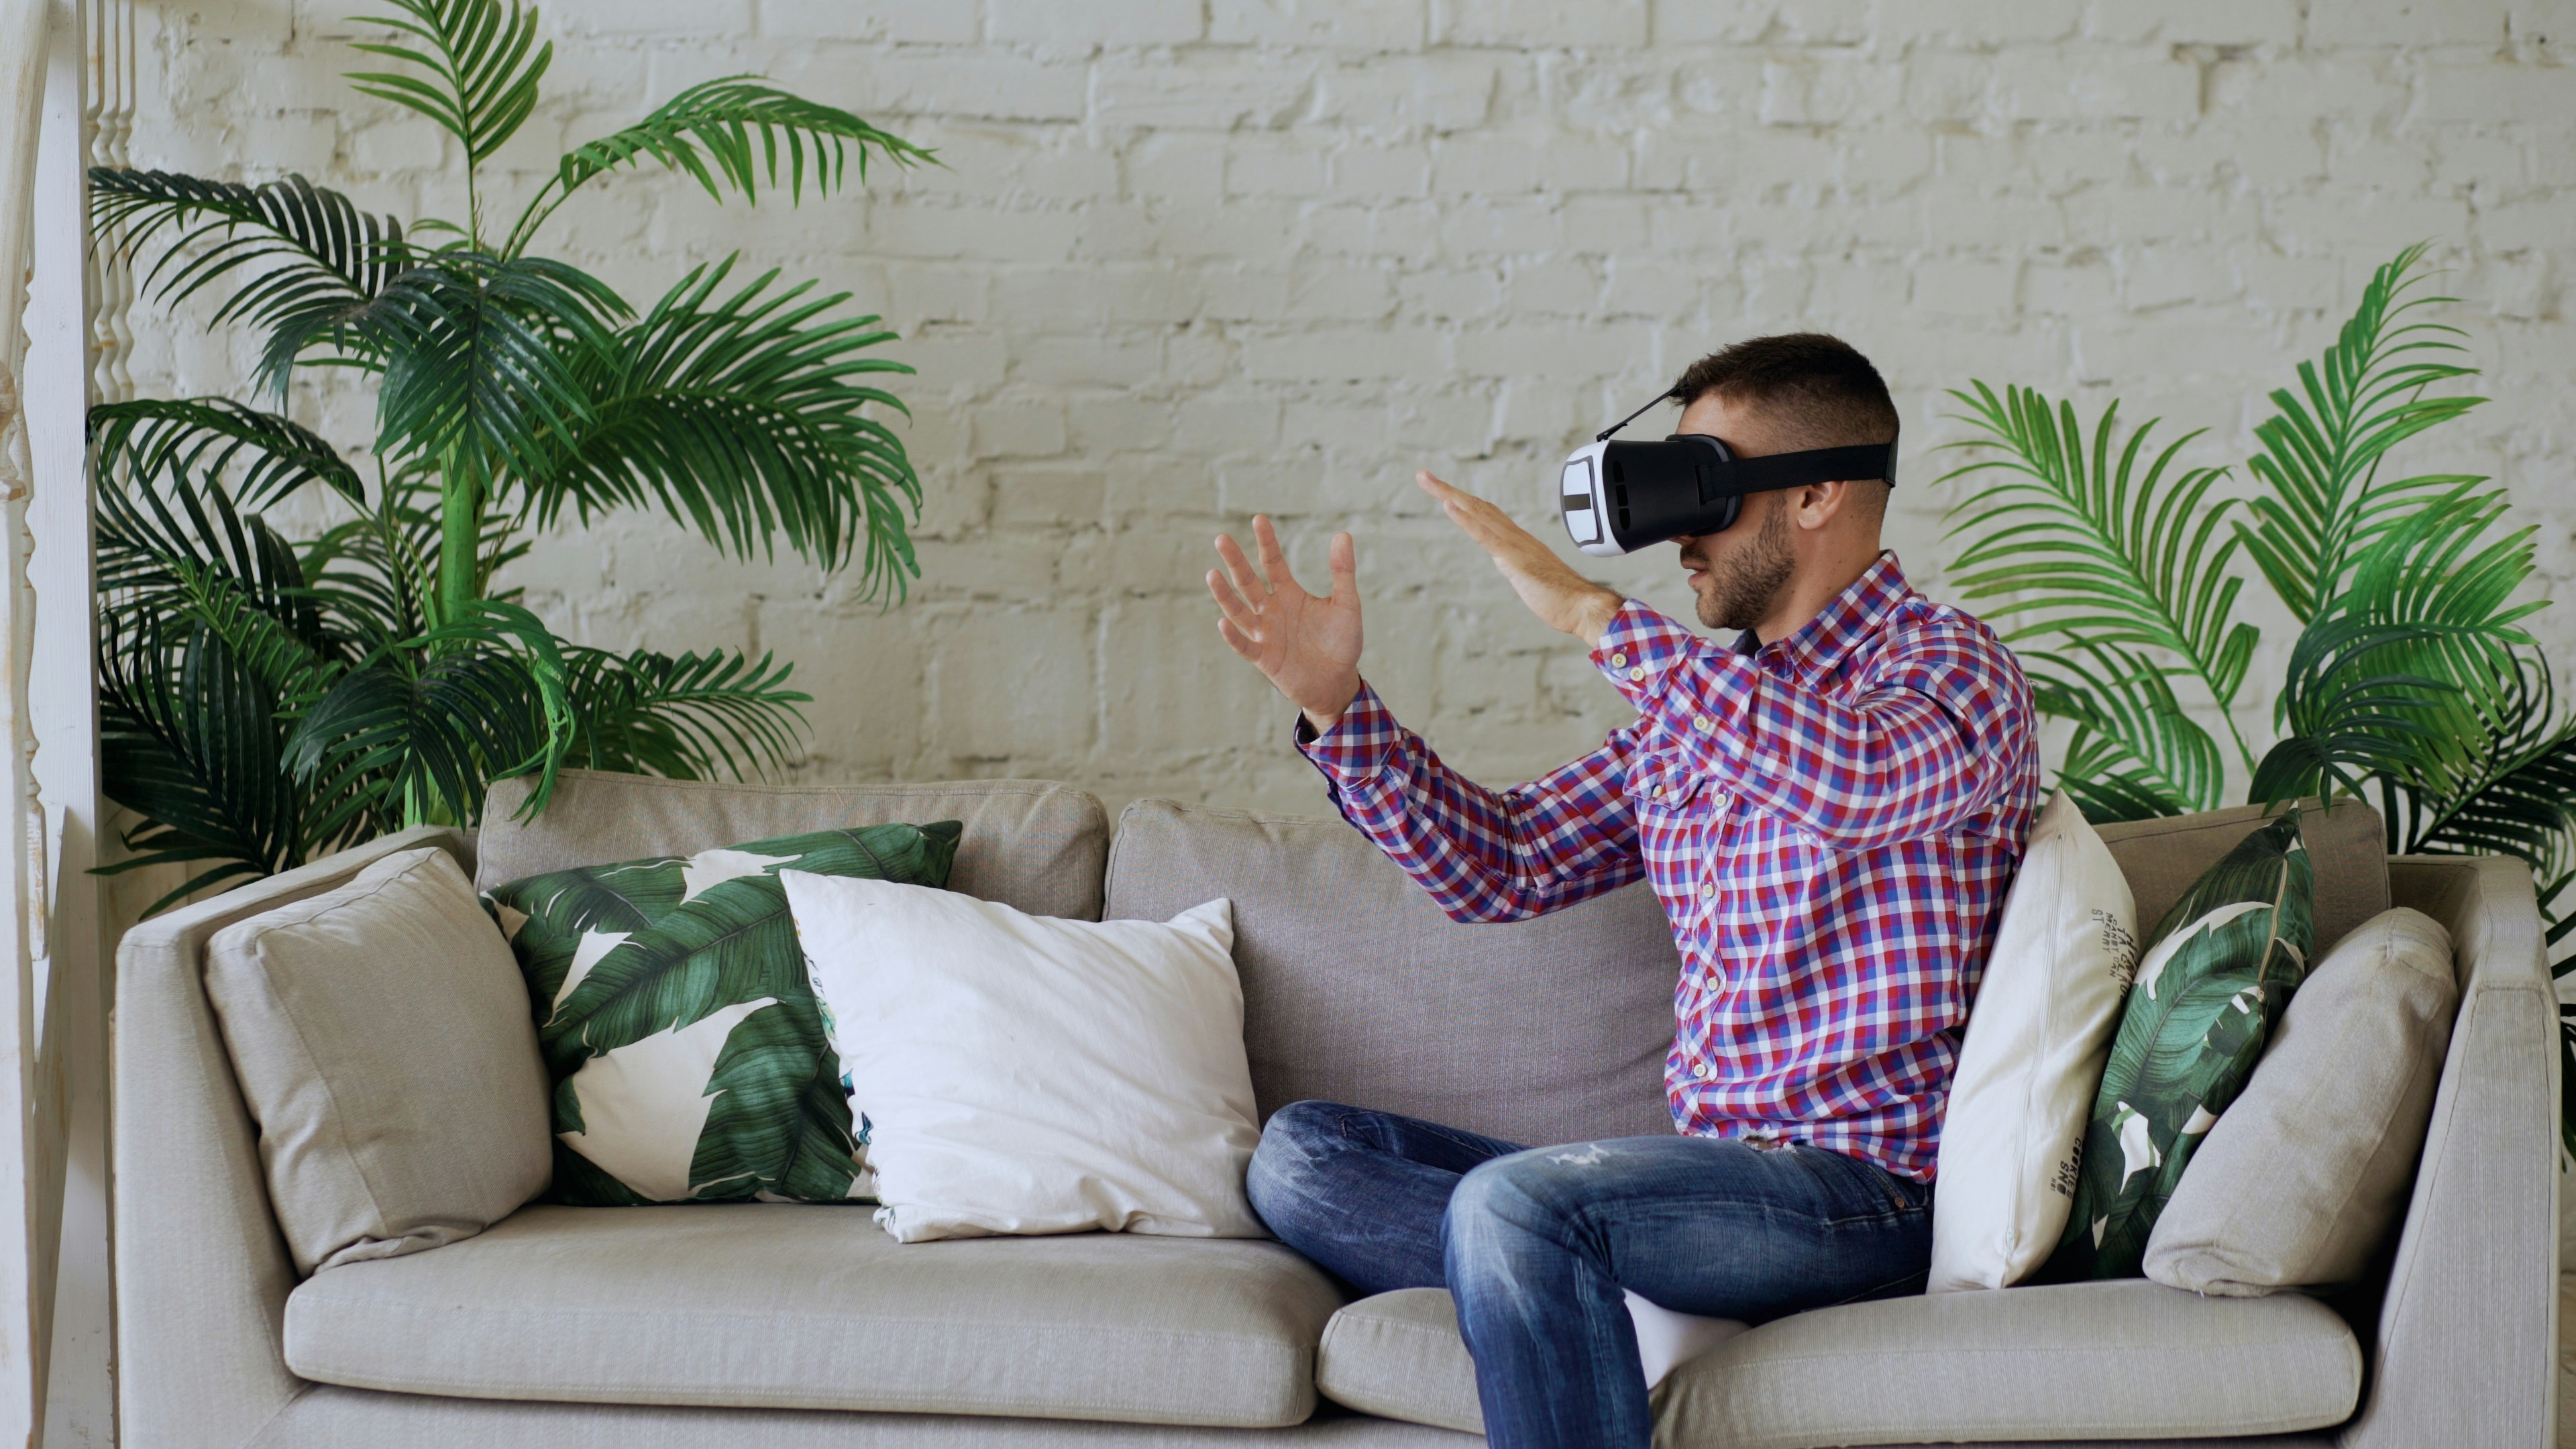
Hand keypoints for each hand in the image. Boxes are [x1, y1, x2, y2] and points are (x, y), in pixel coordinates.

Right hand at [1208, 515, 1363, 731]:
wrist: (1337, 682)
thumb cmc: (1341, 643)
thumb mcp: (1347, 605)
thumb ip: (1343, 572)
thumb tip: (1343, 534)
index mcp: (1289, 594)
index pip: (1273, 563)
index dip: (1266, 542)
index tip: (1258, 519)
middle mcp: (1271, 610)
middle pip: (1248, 582)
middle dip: (1235, 561)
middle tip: (1221, 538)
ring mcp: (1265, 634)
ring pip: (1239, 610)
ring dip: (1225, 595)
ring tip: (1212, 574)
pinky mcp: (1264, 658)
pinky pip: (1245, 646)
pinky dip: (1233, 636)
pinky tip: (1223, 622)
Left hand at [1417, 470, 1622, 645]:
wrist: (1583, 606)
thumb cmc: (1562, 597)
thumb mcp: (1531, 579)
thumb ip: (1518, 568)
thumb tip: (1509, 564)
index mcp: (1518, 541)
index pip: (1485, 514)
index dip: (1463, 501)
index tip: (1443, 492)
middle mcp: (1514, 536)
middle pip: (1477, 506)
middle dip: (1448, 491)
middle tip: (1423, 476)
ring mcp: (1514, 545)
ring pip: (1478, 513)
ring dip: (1450, 495)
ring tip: (1428, 480)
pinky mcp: (1514, 558)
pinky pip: (1486, 535)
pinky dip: (1466, 519)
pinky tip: (1450, 505)